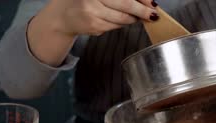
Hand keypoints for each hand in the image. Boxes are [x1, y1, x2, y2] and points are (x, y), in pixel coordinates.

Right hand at [42, 0, 158, 36]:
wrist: (62, 15)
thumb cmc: (84, 0)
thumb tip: (145, 0)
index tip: (152, 2)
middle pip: (126, 4)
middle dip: (142, 11)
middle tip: (153, 14)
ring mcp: (93, 12)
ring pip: (122, 18)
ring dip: (133, 18)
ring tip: (137, 16)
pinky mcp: (94, 26)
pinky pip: (115, 26)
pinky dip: (121, 24)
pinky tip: (120, 20)